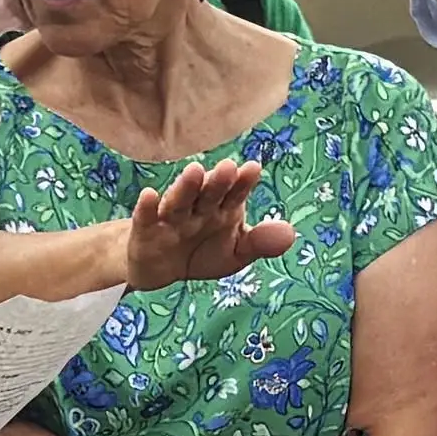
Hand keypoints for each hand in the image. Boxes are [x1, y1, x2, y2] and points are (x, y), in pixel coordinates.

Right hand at [118, 157, 297, 289]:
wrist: (159, 269)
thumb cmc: (201, 251)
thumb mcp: (235, 252)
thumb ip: (260, 243)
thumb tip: (291, 234)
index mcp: (222, 208)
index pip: (235, 193)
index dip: (243, 182)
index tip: (252, 169)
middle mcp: (198, 208)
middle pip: (208, 193)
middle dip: (218, 182)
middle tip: (228, 167)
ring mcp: (171, 218)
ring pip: (179, 201)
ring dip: (186, 187)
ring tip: (195, 171)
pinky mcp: (146, 231)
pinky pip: (146, 218)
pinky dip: (147, 207)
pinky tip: (149, 195)